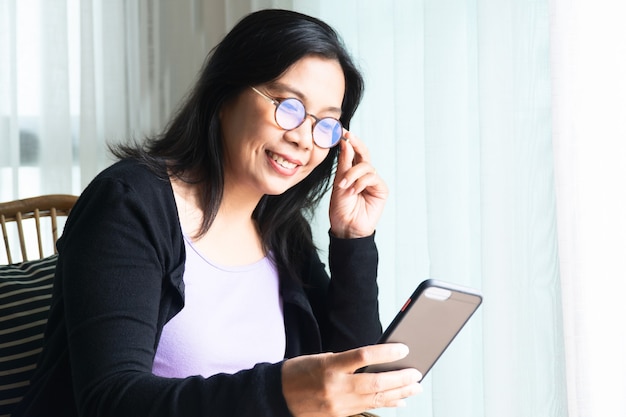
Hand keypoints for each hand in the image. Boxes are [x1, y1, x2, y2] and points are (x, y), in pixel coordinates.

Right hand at [281, 344, 421, 416]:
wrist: (276, 396)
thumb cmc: (298, 372)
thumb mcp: (320, 358)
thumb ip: (346, 361)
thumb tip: (376, 362)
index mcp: (329, 366)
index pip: (364, 356)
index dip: (387, 352)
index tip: (403, 347)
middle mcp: (336, 387)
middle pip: (376, 383)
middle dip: (401, 379)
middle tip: (417, 373)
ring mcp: (338, 405)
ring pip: (377, 399)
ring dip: (400, 393)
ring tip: (416, 387)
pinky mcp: (339, 416)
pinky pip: (368, 409)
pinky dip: (386, 404)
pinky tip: (399, 401)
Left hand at [329, 131, 388, 238]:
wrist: (346, 228)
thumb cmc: (340, 208)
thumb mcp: (338, 183)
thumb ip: (344, 163)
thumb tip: (346, 142)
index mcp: (352, 172)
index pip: (353, 153)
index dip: (350, 142)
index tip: (342, 131)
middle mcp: (364, 175)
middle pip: (364, 153)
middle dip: (356, 144)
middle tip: (348, 137)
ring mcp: (373, 182)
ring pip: (366, 166)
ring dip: (353, 174)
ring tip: (343, 186)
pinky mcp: (381, 190)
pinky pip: (372, 178)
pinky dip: (360, 183)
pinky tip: (354, 192)